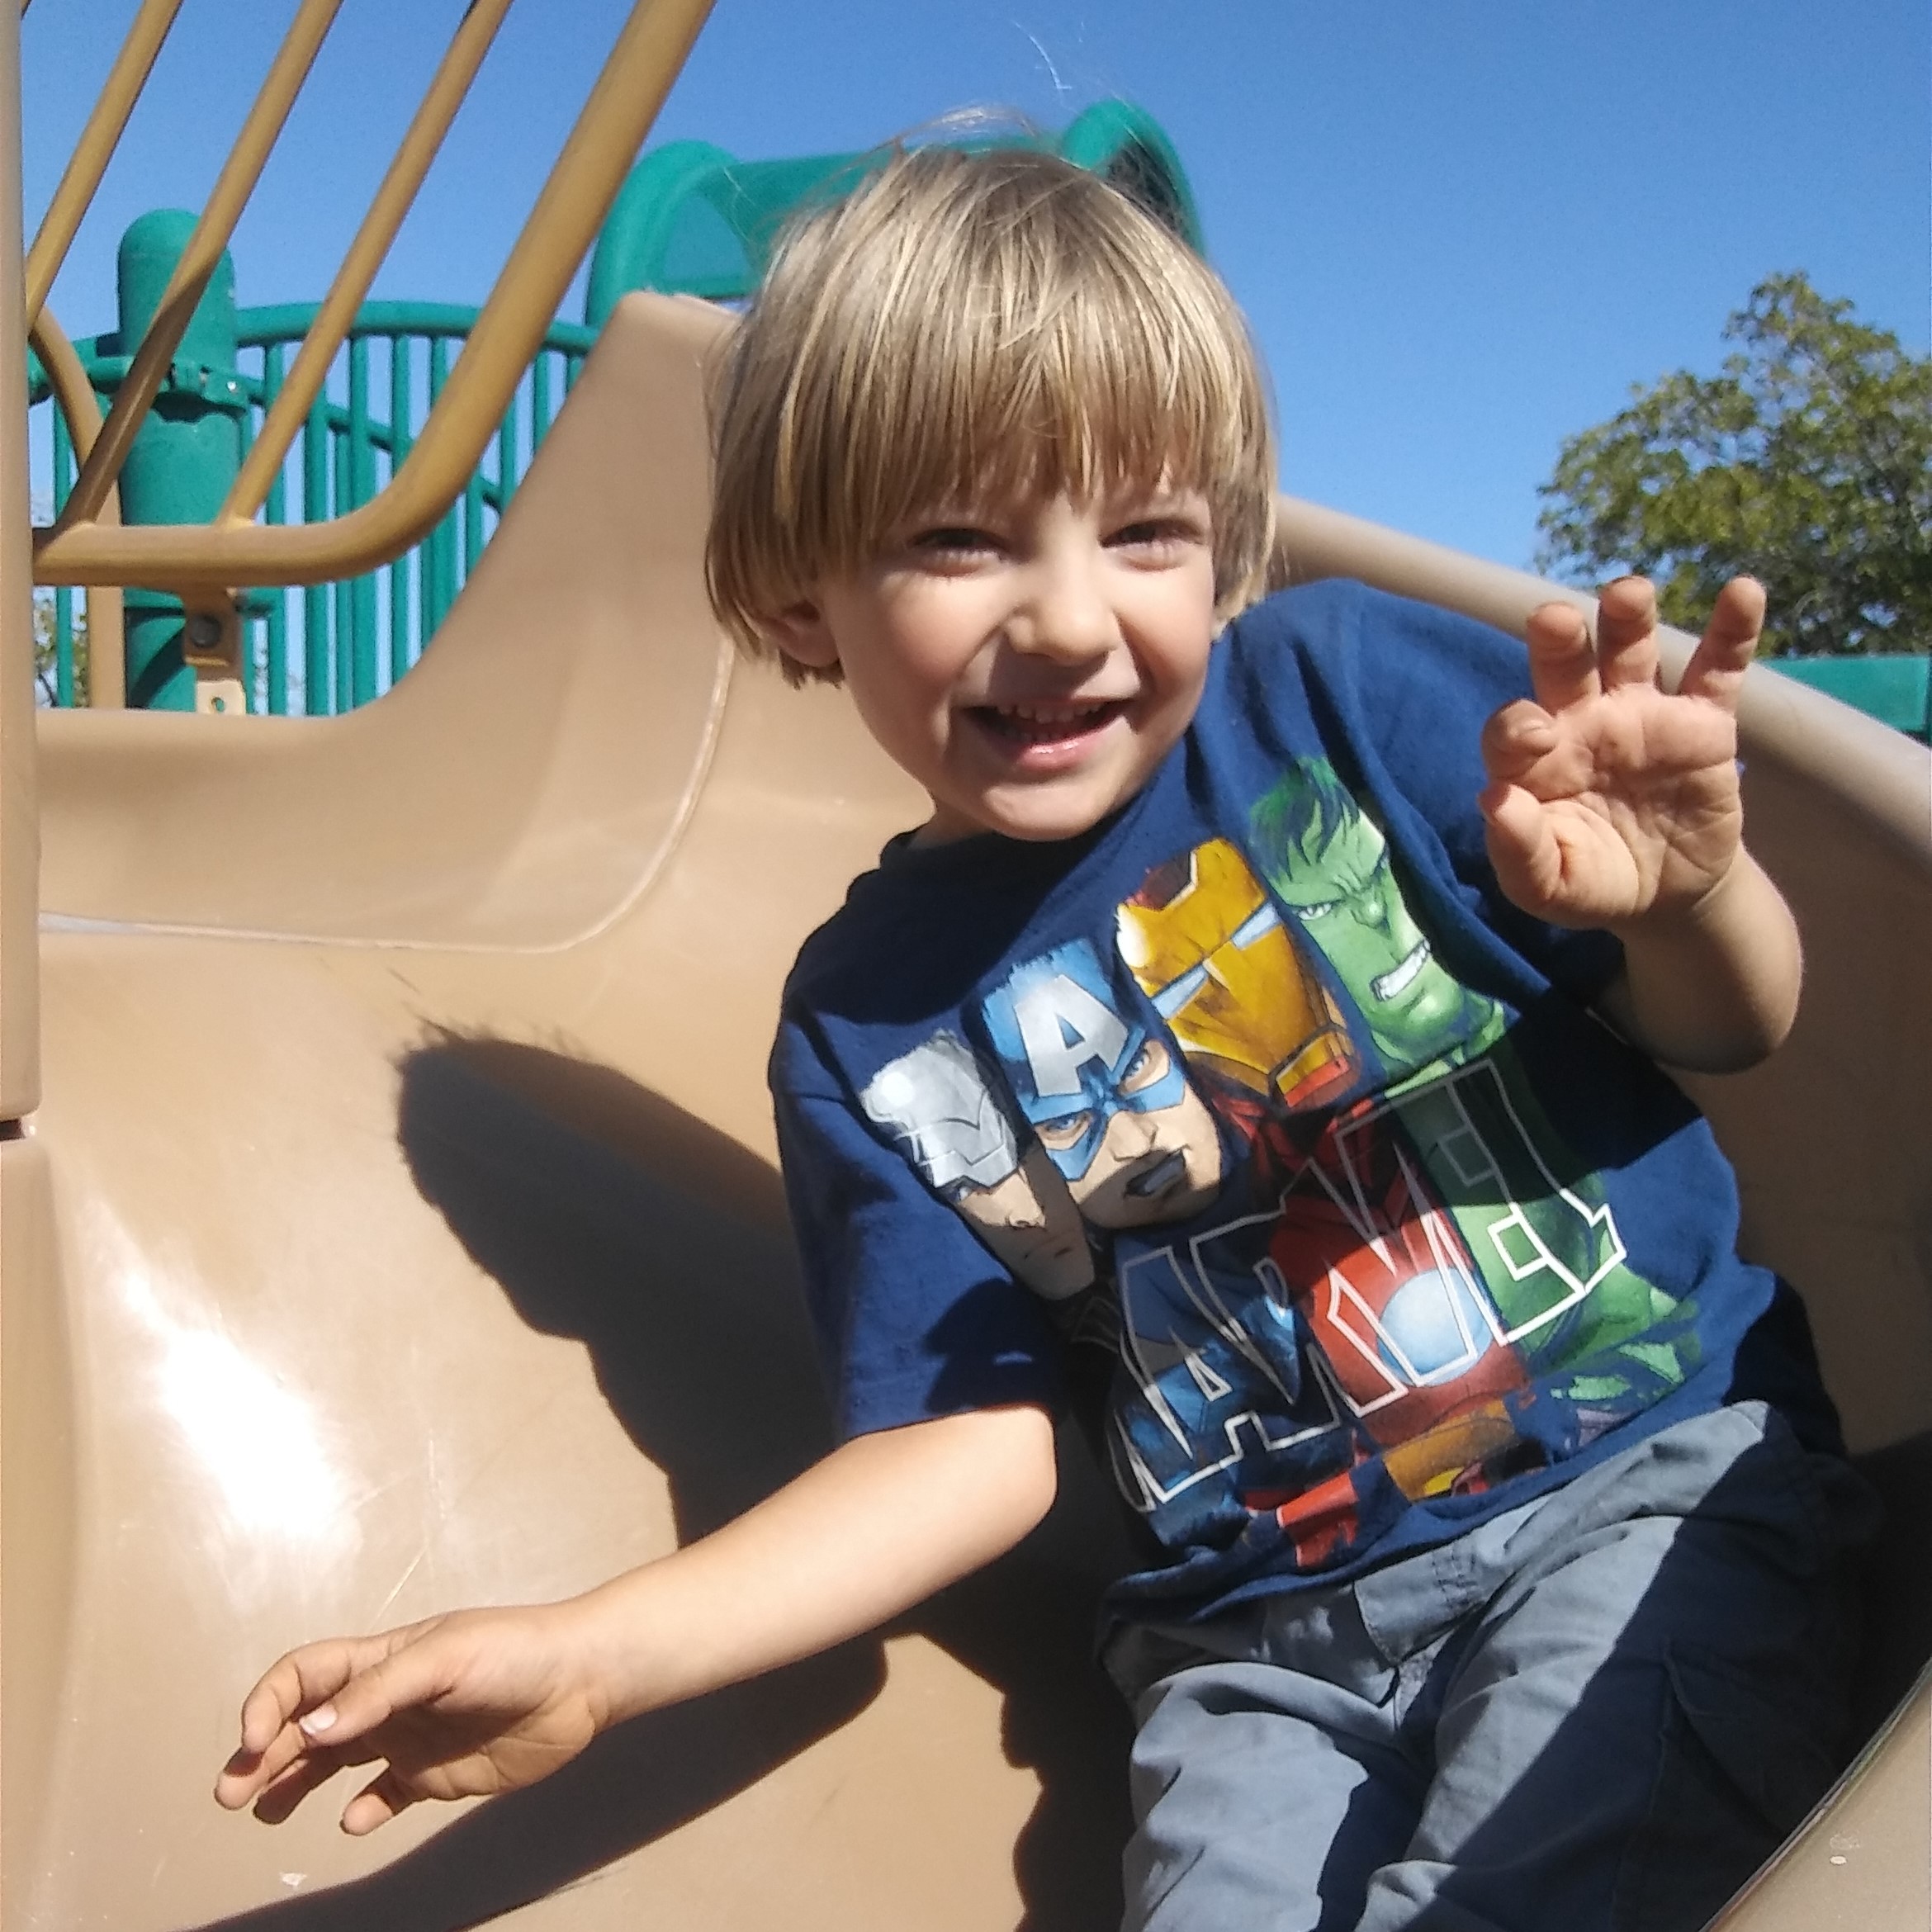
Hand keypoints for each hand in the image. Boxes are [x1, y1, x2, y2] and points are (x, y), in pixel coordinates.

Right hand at [213, 1603, 602, 1834]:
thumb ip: (379, 1692)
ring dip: (296, 1784)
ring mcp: (409, 1737)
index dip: (271, 1703)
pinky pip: (385, 1796)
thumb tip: (310, 1729)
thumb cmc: (515, 1651)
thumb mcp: (446, 1657)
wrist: (581, 1680)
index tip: (254, 1742)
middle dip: (265, 1753)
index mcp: (383, 1659)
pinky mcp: (437, 1773)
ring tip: (265, 1814)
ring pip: (334, 1762)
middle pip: (308, 1725)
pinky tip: (355, 1821)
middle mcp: (386, 1699)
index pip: (306, 1676)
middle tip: (232, 1792)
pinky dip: (363, 1810)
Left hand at [1479, 575, 1761, 931]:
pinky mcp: (1703, 724)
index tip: (1535, 735)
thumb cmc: (1592, 881)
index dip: (1517, 726)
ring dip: (1628, 617)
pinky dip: (1732, 631)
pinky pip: (1718, 669)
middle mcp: (1583, 721)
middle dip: (1557, 638)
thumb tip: (1493, 801)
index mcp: (1536, 759)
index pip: (1513, 728)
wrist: (1667, 896)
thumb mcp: (1549, 885)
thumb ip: (1519, 850)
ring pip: (1631, 650)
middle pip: (1564, 665)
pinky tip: (1742, 592)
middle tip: (1554, 620)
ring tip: (1629, 592)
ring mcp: (1644, 716)